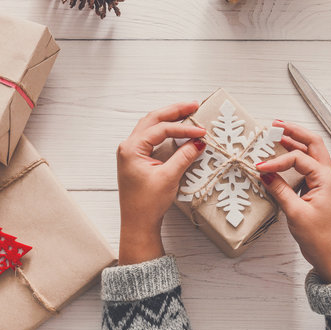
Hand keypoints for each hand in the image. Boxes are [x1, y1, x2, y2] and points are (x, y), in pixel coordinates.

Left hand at [116, 102, 205, 264]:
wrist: (137, 224)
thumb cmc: (147, 204)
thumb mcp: (169, 177)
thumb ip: (184, 156)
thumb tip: (198, 143)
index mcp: (131, 148)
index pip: (161, 129)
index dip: (183, 128)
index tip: (201, 132)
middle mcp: (128, 146)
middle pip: (153, 119)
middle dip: (174, 111)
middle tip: (193, 105)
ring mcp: (132, 152)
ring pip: (151, 126)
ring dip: (169, 119)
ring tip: (187, 112)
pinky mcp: (137, 159)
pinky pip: (152, 137)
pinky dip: (166, 131)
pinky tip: (177, 129)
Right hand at [256, 121, 330, 283]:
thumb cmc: (321, 239)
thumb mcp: (296, 213)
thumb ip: (280, 190)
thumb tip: (266, 175)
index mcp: (326, 179)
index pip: (298, 158)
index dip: (277, 160)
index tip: (260, 167)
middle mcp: (327, 176)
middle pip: (313, 144)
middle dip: (295, 132)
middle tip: (276, 125)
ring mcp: (324, 182)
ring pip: (311, 154)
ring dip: (296, 143)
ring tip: (278, 135)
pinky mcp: (318, 190)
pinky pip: (307, 168)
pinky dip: (295, 159)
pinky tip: (283, 159)